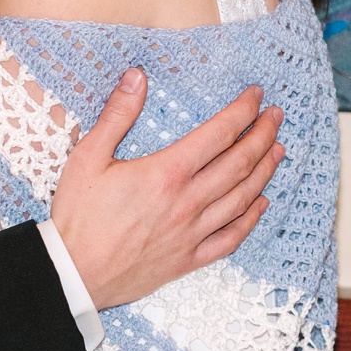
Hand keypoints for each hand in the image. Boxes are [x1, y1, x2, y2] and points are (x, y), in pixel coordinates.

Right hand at [50, 78, 283, 308]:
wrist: (73, 273)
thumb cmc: (78, 216)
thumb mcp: (88, 156)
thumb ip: (117, 114)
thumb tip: (137, 77)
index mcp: (167, 173)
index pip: (219, 133)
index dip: (243, 111)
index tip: (256, 96)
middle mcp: (188, 202)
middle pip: (240, 162)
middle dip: (263, 135)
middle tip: (277, 117)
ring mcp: (192, 232)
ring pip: (242, 198)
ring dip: (265, 171)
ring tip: (278, 151)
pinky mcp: (189, 259)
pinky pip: (230, 238)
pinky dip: (251, 219)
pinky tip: (260, 204)